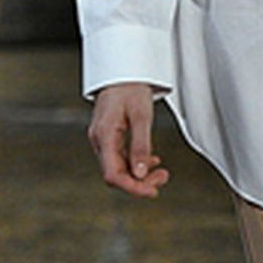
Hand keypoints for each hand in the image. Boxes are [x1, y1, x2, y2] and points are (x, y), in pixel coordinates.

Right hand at [87, 82, 170, 197]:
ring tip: (161, 172)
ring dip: (139, 174)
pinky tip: (151, 161)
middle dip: (140, 182)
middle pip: (116, 175)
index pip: (113, 174)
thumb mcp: (141, 116)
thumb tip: (140, 173)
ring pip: (118, 168)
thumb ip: (141, 145)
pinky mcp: (108, 137)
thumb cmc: (131, 87)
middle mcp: (99, 140)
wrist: (122, 70)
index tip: (153, 192)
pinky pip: (120, 158)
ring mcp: (102, 139)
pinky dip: (136, 163)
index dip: (133, 188)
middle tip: (163, 177)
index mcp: (104, 135)